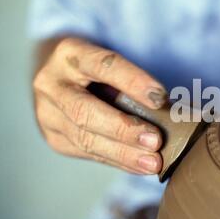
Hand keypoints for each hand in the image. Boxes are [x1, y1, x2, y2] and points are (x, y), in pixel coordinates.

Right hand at [33, 37, 166, 173]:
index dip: (132, 81)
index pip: (103, 65)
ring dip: (123, 153)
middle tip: (156, 141)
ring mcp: (48, 114)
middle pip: (85, 110)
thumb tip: (171, 107)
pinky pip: (88, 154)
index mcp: (70, 53)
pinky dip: (118, 161)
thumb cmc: (98, 68)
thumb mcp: (111, 62)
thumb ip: (134, 80)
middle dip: (124, 129)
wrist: (62, 77)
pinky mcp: (55, 138)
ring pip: (85, 138)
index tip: (159, 98)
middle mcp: (51, 84)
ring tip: (153, 163)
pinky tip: (139, 166)